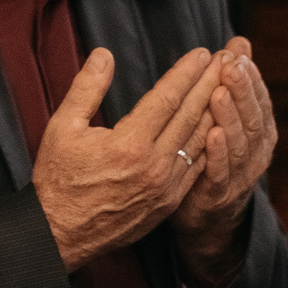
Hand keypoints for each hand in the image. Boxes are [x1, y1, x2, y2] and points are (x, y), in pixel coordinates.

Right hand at [32, 46, 217, 271]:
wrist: (60, 233)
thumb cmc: (57, 180)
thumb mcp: (62, 128)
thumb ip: (86, 89)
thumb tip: (104, 55)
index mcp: (128, 144)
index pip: (167, 98)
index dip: (187, 73)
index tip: (202, 53)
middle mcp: (154, 165)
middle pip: (192, 115)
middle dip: (211, 84)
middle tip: (228, 60)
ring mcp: (166, 186)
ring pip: (201, 140)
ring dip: (218, 110)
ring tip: (230, 86)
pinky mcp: (169, 202)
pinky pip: (198, 166)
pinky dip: (212, 143)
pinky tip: (219, 127)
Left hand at [169, 38, 277, 287]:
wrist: (207, 217)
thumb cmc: (213, 156)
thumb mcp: (225, 116)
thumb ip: (233, 82)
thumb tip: (240, 40)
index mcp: (258, 131)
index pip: (258, 99)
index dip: (250, 78)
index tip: (237, 53)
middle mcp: (255, 152)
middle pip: (252, 117)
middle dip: (242, 90)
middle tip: (231, 65)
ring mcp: (240, 175)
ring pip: (239, 143)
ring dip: (230, 117)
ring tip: (218, 93)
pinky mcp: (218, 195)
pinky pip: (220, 173)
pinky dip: (218, 154)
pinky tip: (211, 135)